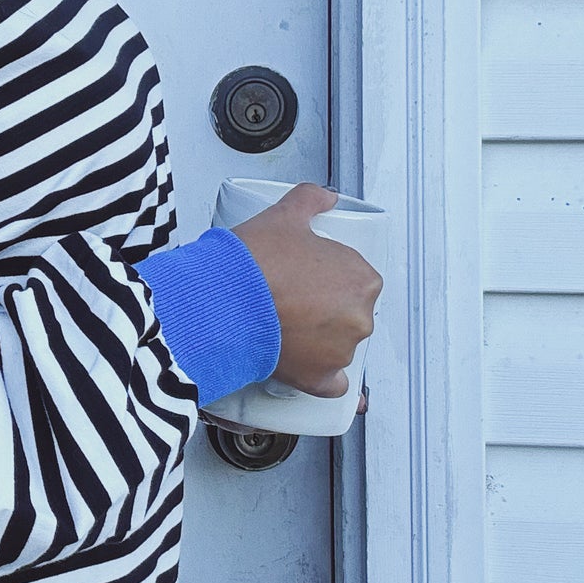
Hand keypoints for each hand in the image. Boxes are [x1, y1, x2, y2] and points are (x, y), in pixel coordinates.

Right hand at [230, 184, 382, 397]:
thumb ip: (310, 199)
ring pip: (339, 346)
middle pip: (351, 314)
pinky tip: (310, 369)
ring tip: (288, 326)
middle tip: (296, 300)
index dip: (333, 278)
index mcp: (361, 280)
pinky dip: (324, 380)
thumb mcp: (283, 217)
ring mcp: (340, 351)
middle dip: (328, 309)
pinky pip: (332, 385)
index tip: (312, 279)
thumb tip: (324, 196)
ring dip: (321, 340)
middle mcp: (358, 318)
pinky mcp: (317, 378)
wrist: (222, 302)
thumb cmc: (253, 264)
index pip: (359, 280)